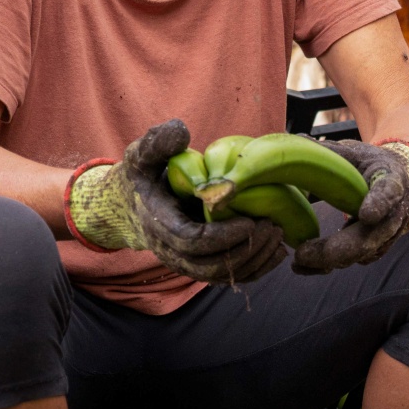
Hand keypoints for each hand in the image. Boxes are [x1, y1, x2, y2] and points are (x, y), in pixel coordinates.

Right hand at [66, 119, 286, 284]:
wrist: (129, 205)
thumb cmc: (142, 176)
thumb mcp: (141, 155)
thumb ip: (157, 142)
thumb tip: (181, 132)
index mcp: (160, 226)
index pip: (192, 243)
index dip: (223, 236)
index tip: (250, 221)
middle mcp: (172, 252)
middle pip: (212, 266)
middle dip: (246, 250)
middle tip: (273, 226)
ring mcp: (187, 263)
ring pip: (223, 276)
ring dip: (255, 260)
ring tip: (279, 235)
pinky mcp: (200, 266)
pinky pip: (229, 276)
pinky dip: (256, 268)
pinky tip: (277, 250)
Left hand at [292, 139, 408, 274]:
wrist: (399, 182)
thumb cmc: (371, 164)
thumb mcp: (355, 151)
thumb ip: (329, 151)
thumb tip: (296, 140)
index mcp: (392, 180)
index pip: (389, 192)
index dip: (380, 203)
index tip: (366, 214)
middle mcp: (395, 212)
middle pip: (370, 236)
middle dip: (337, 248)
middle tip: (302, 252)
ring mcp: (386, 235)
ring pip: (360, 254)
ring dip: (329, 261)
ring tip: (297, 261)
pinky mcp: (375, 248)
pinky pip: (353, 260)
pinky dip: (329, 265)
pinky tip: (303, 265)